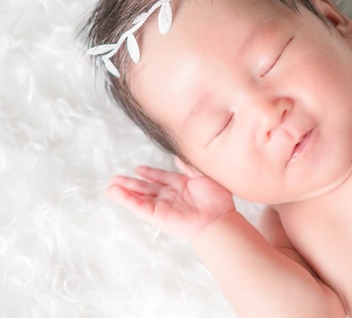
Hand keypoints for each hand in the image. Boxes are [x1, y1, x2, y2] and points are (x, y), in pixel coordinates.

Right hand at [105, 157, 234, 240]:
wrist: (219, 218)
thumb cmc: (217, 198)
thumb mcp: (203, 175)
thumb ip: (189, 166)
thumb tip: (178, 156)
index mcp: (182, 186)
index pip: (161, 177)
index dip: (149, 172)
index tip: (137, 168)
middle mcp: (171, 196)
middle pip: (146, 188)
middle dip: (130, 183)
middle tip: (115, 178)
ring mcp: (163, 206)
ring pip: (139, 198)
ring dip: (124, 192)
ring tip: (109, 187)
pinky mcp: (157, 216)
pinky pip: (139, 207)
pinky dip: (126, 200)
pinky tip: (114, 193)